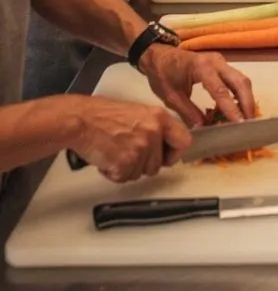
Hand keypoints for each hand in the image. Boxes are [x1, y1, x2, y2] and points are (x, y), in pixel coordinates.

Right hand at [67, 96, 190, 182]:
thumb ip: (154, 128)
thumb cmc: (102, 115)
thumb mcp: (137, 112)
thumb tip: (163, 146)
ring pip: (141, 173)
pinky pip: (125, 178)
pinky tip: (107, 158)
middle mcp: (153, 133)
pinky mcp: (125, 164)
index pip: (184, 141)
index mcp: (159, 117)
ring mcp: (140, 149)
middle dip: (142, 163)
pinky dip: (114, 173)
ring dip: (128, 168)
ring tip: (114, 151)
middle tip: (126, 151)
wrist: (81, 121)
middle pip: (157, 164)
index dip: (174, 153)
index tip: (166, 156)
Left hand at [140, 45, 255, 125]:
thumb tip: (205, 128)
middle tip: (249, 123)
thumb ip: (188, 112)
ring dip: (246, 99)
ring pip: (241, 79)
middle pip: (240, 82)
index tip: (240, 124)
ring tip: (245, 118)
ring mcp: (220, 61)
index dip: (231, 109)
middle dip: (247, 103)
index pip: (221, 91)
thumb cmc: (162, 74)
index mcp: (201, 68)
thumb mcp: (171, 97)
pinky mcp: (221, 64)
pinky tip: (236, 108)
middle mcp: (216, 62)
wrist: (158, 55)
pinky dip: (239, 94)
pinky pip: (236, 79)